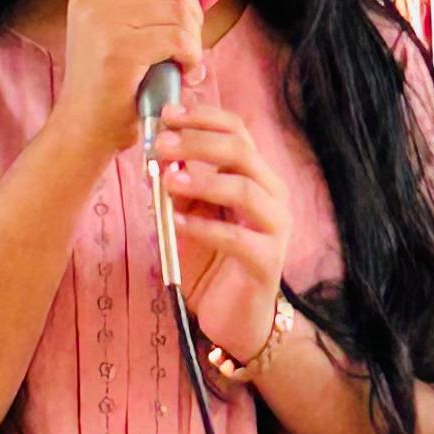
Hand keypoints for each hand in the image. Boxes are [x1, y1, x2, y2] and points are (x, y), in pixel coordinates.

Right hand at [49, 0, 229, 161]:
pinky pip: (179, 38)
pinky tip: (180, 72)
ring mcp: (101, 19)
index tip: (186, 4)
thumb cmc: (114, 78)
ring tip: (180, 60)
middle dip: (192, 17)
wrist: (85, 126)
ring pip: (180, 10)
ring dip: (192, 39)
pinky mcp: (118, 49)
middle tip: (184, 45)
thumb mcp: (144, 27)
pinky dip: (190, 57)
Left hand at [156, 103, 290, 368]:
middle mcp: (272, 195)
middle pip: (240, 151)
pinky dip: (204, 228)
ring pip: (243, 189)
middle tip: (160, 145)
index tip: (167, 114)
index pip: (237, 131)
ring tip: (168, 181)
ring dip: (202, 180)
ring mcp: (275, 227)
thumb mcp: (191, 217)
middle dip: (196, 143)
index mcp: (256, 177)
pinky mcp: (268, 261)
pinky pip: (236, 238)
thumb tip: (157, 158)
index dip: (202, 118)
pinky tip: (177, 224)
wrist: (237, 318)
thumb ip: (182, 188)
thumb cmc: (213, 264)